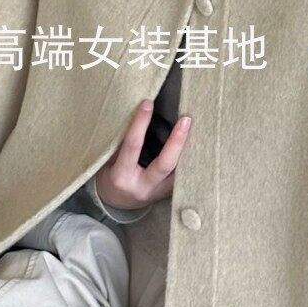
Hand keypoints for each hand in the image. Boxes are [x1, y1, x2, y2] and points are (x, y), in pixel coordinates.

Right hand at [94, 99, 192, 213]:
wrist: (115, 203)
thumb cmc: (110, 176)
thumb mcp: (107, 162)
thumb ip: (121, 144)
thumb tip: (139, 115)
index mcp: (122, 176)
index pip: (132, 146)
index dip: (139, 124)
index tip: (147, 103)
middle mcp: (142, 187)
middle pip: (165, 164)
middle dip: (177, 141)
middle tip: (186, 119)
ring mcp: (158, 194)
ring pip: (179, 173)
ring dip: (190, 152)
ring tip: (200, 130)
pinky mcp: (168, 195)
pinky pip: (182, 178)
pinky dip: (189, 161)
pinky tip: (199, 146)